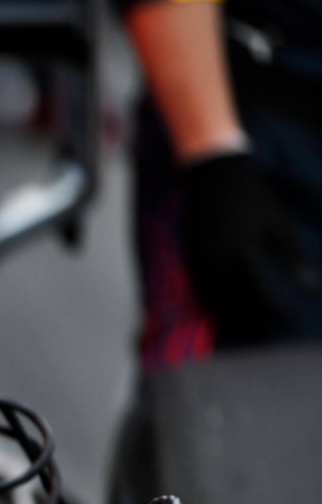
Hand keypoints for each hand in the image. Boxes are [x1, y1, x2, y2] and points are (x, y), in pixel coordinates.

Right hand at [179, 152, 305, 344]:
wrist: (217, 180)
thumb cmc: (255, 200)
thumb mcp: (281, 226)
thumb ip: (296, 259)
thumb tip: (311, 287)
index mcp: (242, 255)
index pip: (259, 296)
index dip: (276, 311)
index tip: (291, 316)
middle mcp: (218, 264)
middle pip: (237, 305)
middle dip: (258, 318)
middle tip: (277, 323)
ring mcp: (202, 264)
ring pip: (218, 303)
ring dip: (238, 315)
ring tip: (258, 321)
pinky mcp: (193, 261)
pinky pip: (205, 293)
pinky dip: (220, 304)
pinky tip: (235, 307)